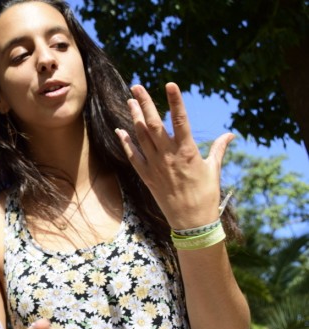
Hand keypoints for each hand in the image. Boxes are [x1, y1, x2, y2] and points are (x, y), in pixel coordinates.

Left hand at [115, 83, 233, 229]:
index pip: (181, 120)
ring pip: (141, 136)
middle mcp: (168, 155)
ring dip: (135, 117)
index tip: (170, 84)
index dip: (175, 101)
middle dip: (145, 103)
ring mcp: (155, 165)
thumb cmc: (207, 194)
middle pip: (153, 124)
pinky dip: (125, 142)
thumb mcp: (214, 169)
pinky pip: (132, 156)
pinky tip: (120, 130)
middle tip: (137, 86)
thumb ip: (219, 149)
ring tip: (130, 100)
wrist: (192, 222)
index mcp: (188, 151)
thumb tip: (231, 134)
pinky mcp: (146, 176)